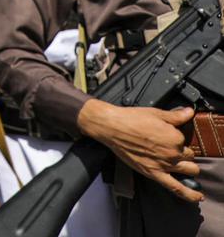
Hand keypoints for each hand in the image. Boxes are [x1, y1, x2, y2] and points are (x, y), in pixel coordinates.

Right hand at [78, 99, 202, 202]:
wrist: (111, 127)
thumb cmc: (130, 118)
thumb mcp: (155, 113)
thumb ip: (176, 116)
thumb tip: (189, 113)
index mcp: (175, 137)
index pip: (185, 140)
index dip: (178, 137)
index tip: (169, 134)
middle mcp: (173, 152)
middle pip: (190, 155)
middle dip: (183, 151)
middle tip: (171, 147)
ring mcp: (165, 164)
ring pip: (190, 170)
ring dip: (189, 168)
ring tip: (185, 167)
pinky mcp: (154, 173)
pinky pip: (176, 187)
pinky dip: (189, 194)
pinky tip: (197, 196)